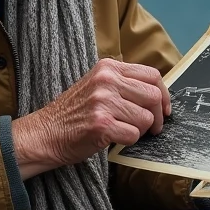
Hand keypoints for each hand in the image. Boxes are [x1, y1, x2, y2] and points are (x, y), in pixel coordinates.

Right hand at [11, 58, 170, 179]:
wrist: (45, 133)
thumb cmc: (73, 113)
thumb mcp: (97, 86)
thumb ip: (123, 84)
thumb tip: (157, 95)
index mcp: (108, 67)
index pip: (152, 75)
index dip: (164, 94)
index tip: (164, 108)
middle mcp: (106, 80)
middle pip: (153, 95)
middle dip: (157, 116)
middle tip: (151, 127)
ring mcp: (103, 102)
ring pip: (145, 118)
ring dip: (140, 130)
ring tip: (124, 131)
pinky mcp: (102, 125)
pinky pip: (133, 135)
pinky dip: (128, 142)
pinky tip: (113, 139)